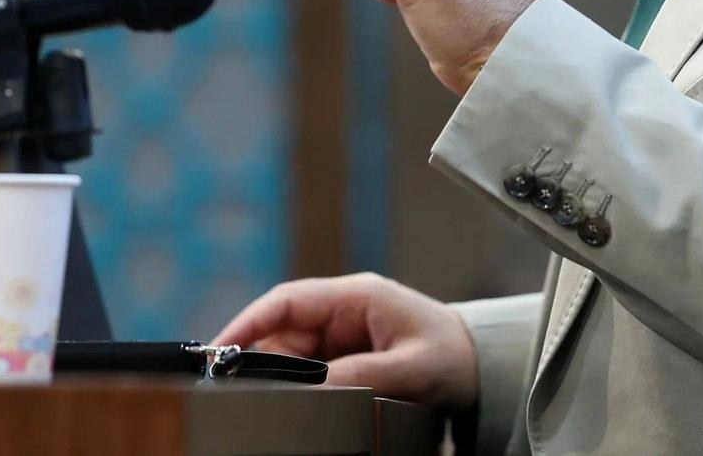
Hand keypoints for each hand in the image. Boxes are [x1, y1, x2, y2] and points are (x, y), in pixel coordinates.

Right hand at [211, 273, 478, 407]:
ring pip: (291, 354)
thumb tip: (313, 386)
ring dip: (276, 377)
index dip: (249, 322)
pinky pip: (308, 370)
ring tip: (260, 404)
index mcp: (356, 296)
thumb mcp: (411, 367)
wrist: (481, 364)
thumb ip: (363, 374)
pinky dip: (295, 387)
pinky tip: (288, 406)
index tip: (221, 349)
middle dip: (257, 360)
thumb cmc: (451, 355)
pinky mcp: (345, 355)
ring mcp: (342, 333)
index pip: (288, 301)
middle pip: (282, 333)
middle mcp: (342, 310)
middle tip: (231, 392)